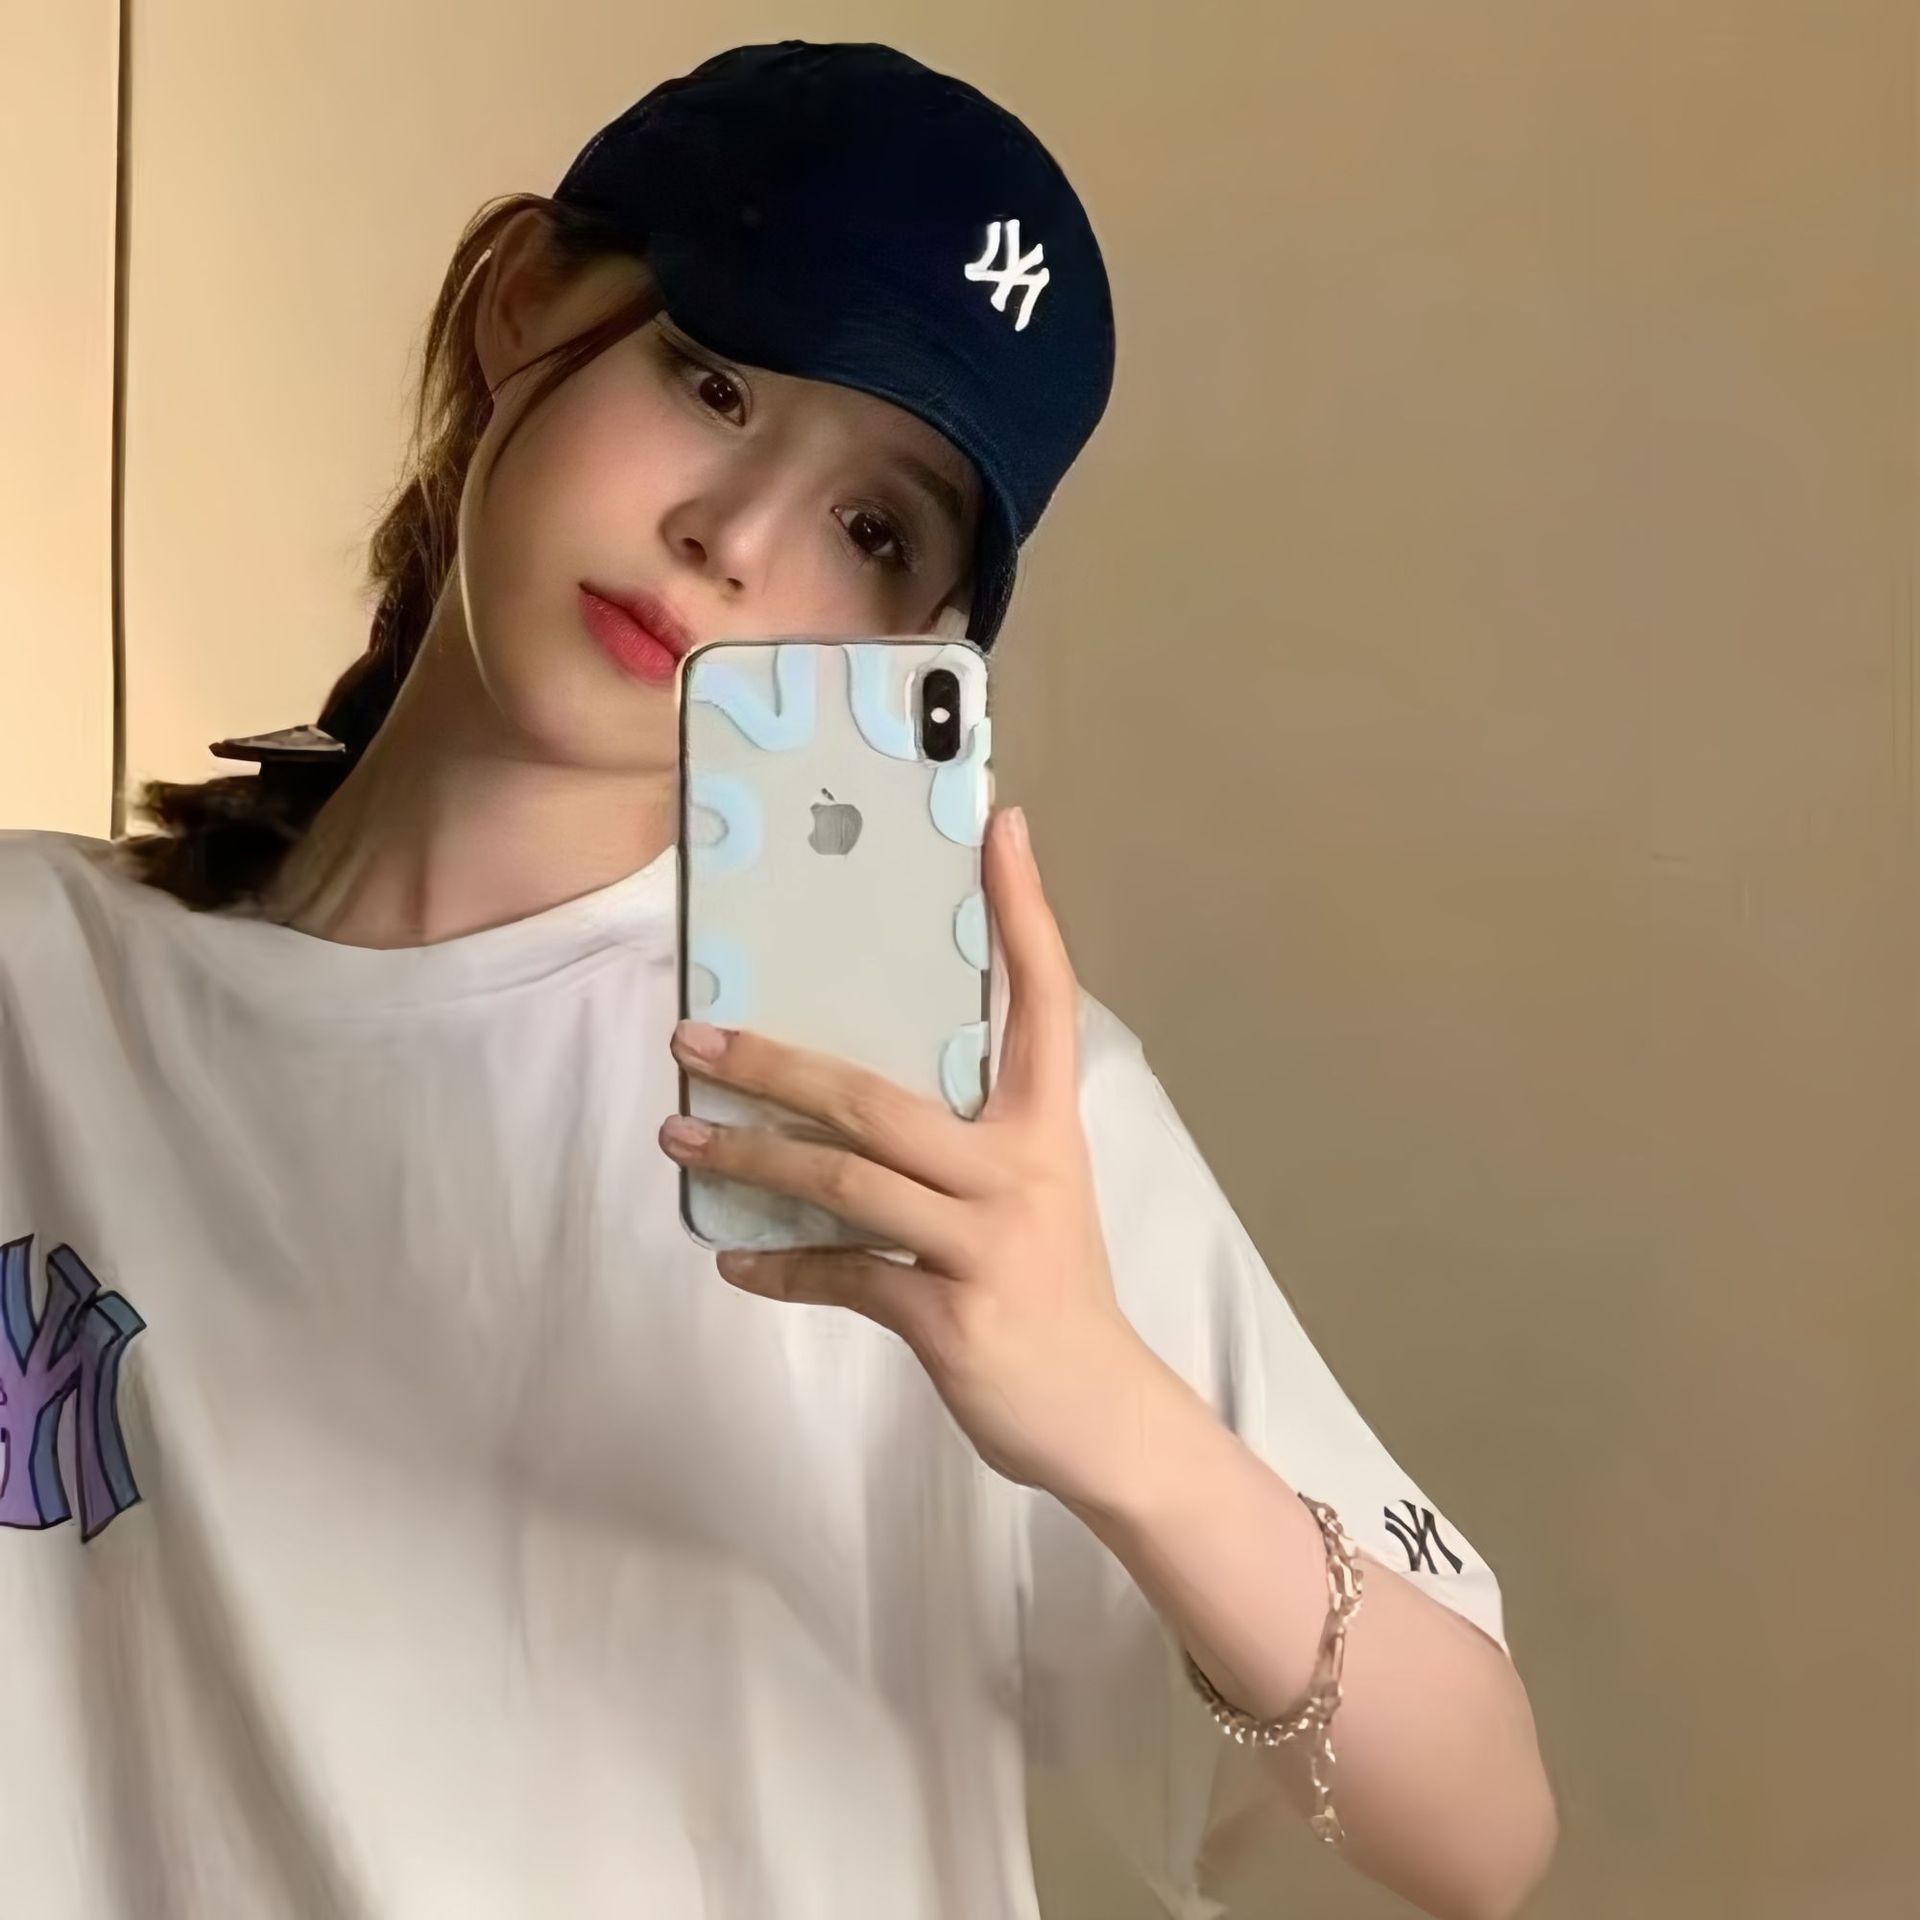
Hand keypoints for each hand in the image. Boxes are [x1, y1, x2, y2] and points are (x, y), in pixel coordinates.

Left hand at [658, 805, 1170, 1503]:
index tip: (1000, 827)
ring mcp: (986, 1243)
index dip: (1023, 911)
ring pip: (845, 1182)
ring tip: (679, 1133)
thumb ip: (961, 1139)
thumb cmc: (1054, 1287)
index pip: (1042, 996)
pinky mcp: (951, 1315)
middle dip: (775, 1064)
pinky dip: (783, 1267)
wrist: (1103, 1414)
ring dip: (750, 1156)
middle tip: (693, 1035)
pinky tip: (734, 1255)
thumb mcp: (1030, 1192)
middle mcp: (1019, 1169)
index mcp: (1045, 1124)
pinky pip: (845, 1278)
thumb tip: (845, 1100)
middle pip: (878, 1097)